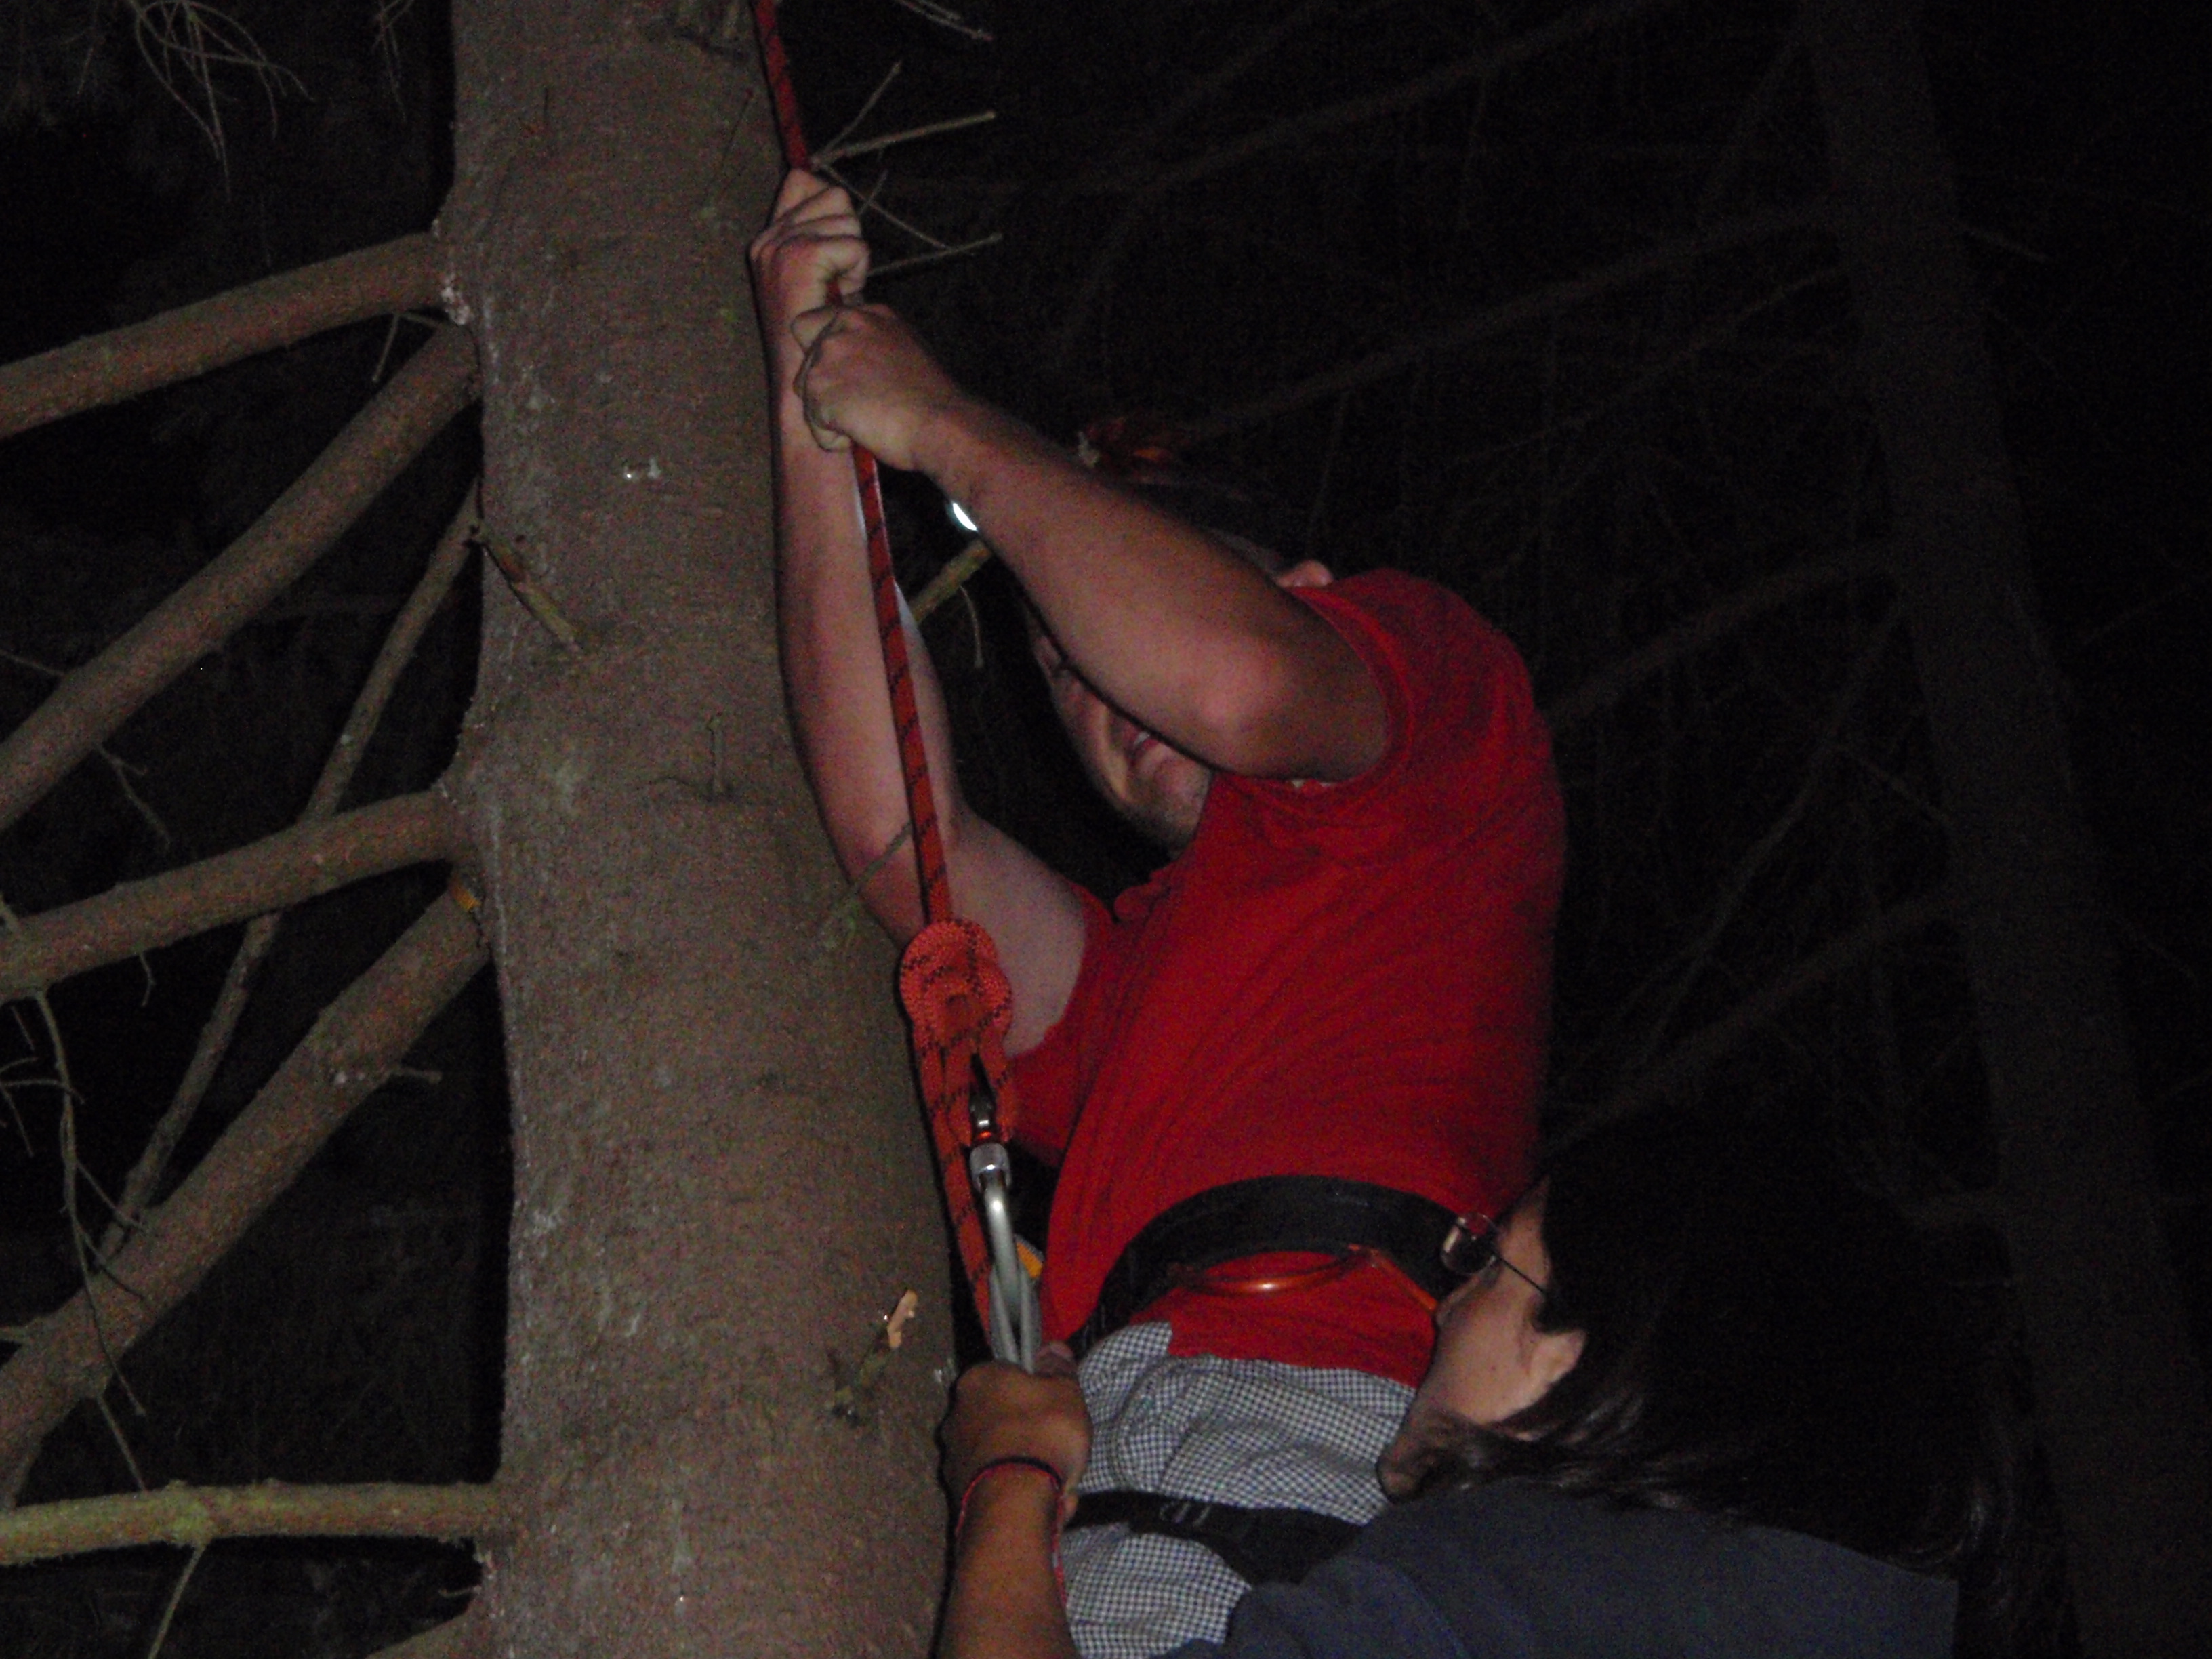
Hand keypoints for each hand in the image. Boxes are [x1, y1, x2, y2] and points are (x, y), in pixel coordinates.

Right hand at [749, 170, 869, 357]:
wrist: (801, 380)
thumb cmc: (818, 335)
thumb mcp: (817, 278)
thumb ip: (821, 237)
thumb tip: (838, 198)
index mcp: (768, 240)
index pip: (801, 180)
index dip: (830, 206)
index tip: (833, 250)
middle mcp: (768, 239)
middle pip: (833, 195)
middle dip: (847, 235)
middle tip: (837, 278)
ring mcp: (781, 247)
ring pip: (846, 218)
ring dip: (853, 256)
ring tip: (837, 290)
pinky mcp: (800, 258)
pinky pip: (853, 245)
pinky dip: (857, 271)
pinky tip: (841, 296)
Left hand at [786, 299, 970, 466]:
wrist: (940, 421)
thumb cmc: (934, 398)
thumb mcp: (907, 349)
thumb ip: (874, 346)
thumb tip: (858, 366)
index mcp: (867, 316)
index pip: (813, 324)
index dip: (821, 354)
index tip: (840, 376)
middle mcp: (843, 327)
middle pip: (806, 363)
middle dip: (825, 390)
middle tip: (860, 407)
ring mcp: (828, 355)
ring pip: (807, 395)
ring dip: (830, 415)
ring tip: (868, 421)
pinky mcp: (819, 388)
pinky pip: (815, 426)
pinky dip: (835, 439)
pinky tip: (865, 434)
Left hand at [941, 1346, 1088, 1513]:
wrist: (1013, 1504)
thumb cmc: (1042, 1435)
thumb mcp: (1066, 1393)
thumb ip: (1059, 1369)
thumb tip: (1052, 1348)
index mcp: (978, 1380)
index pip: (1007, 1374)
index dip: (1034, 1388)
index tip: (1053, 1405)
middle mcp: (956, 1413)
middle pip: (1000, 1414)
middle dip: (1026, 1428)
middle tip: (1055, 1443)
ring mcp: (953, 1454)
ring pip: (997, 1450)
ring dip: (1020, 1460)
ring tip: (1052, 1478)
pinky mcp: (957, 1489)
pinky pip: (993, 1480)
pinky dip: (1011, 1487)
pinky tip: (1035, 1497)